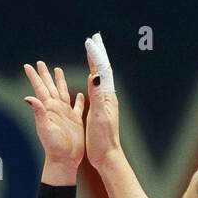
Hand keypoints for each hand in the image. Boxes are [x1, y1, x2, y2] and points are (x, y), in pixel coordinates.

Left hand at [21, 61, 84, 175]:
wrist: (64, 160)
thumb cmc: (54, 147)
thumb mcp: (45, 128)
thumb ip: (39, 112)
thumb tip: (28, 97)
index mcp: (49, 109)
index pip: (40, 88)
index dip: (34, 77)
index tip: (28, 65)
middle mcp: (56, 109)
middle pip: (50, 87)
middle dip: (45, 75)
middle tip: (41, 62)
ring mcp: (66, 114)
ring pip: (63, 92)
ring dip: (60, 82)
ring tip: (58, 70)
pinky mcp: (75, 121)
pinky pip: (77, 107)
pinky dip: (78, 99)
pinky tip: (80, 94)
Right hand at [83, 32, 121, 167]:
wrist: (107, 156)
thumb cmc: (103, 139)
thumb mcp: (98, 116)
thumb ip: (96, 95)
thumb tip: (95, 75)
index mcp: (107, 97)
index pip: (102, 71)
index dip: (96, 55)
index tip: (90, 42)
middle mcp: (107, 98)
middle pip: (102, 71)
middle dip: (98, 55)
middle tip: (94, 40)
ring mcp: (104, 104)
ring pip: (99, 79)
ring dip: (95, 65)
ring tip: (91, 54)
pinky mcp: (100, 110)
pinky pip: (96, 89)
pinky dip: (92, 79)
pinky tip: (89, 79)